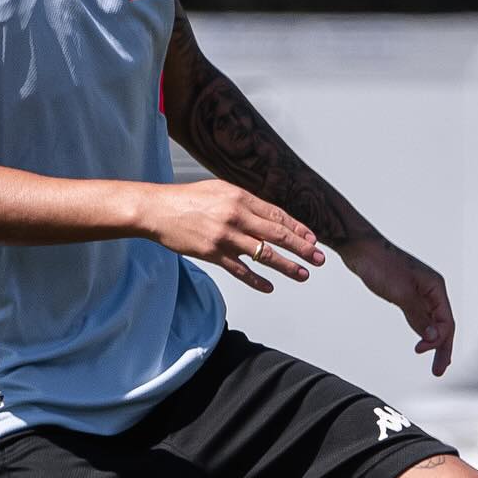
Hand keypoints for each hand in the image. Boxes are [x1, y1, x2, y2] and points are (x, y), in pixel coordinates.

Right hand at [146, 179, 325, 291]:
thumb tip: (267, 216)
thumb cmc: (188, 199)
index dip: (298, 228)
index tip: (313, 239)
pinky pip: (240, 271)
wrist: (158, 210)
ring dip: (287, 266)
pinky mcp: (213, 254)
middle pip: (278, 235)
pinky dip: (257, 280)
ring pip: (264, 255)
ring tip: (303, 275)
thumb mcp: (219, 190)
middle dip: (302, 248)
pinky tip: (270, 287)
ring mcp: (225, 237)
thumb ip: (244, 202)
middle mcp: (236, 217)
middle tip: (319, 259)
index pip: (277, 215)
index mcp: (240, 198)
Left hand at [341, 236, 454, 374]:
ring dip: (434, 342)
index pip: (447, 321)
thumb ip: (419, 315)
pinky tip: (422, 342)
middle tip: (439, 371)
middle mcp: (432, 290)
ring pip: (433, 322)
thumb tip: (435, 336)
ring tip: (436, 365)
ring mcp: (420, 292)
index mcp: (436, 287)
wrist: (360, 249)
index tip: (419, 351)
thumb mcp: (401, 293)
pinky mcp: (407, 294)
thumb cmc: (380, 265)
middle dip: (443, 348)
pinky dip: (423, 331)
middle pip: (444, 325)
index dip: (438, 341)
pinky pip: (421, 317)